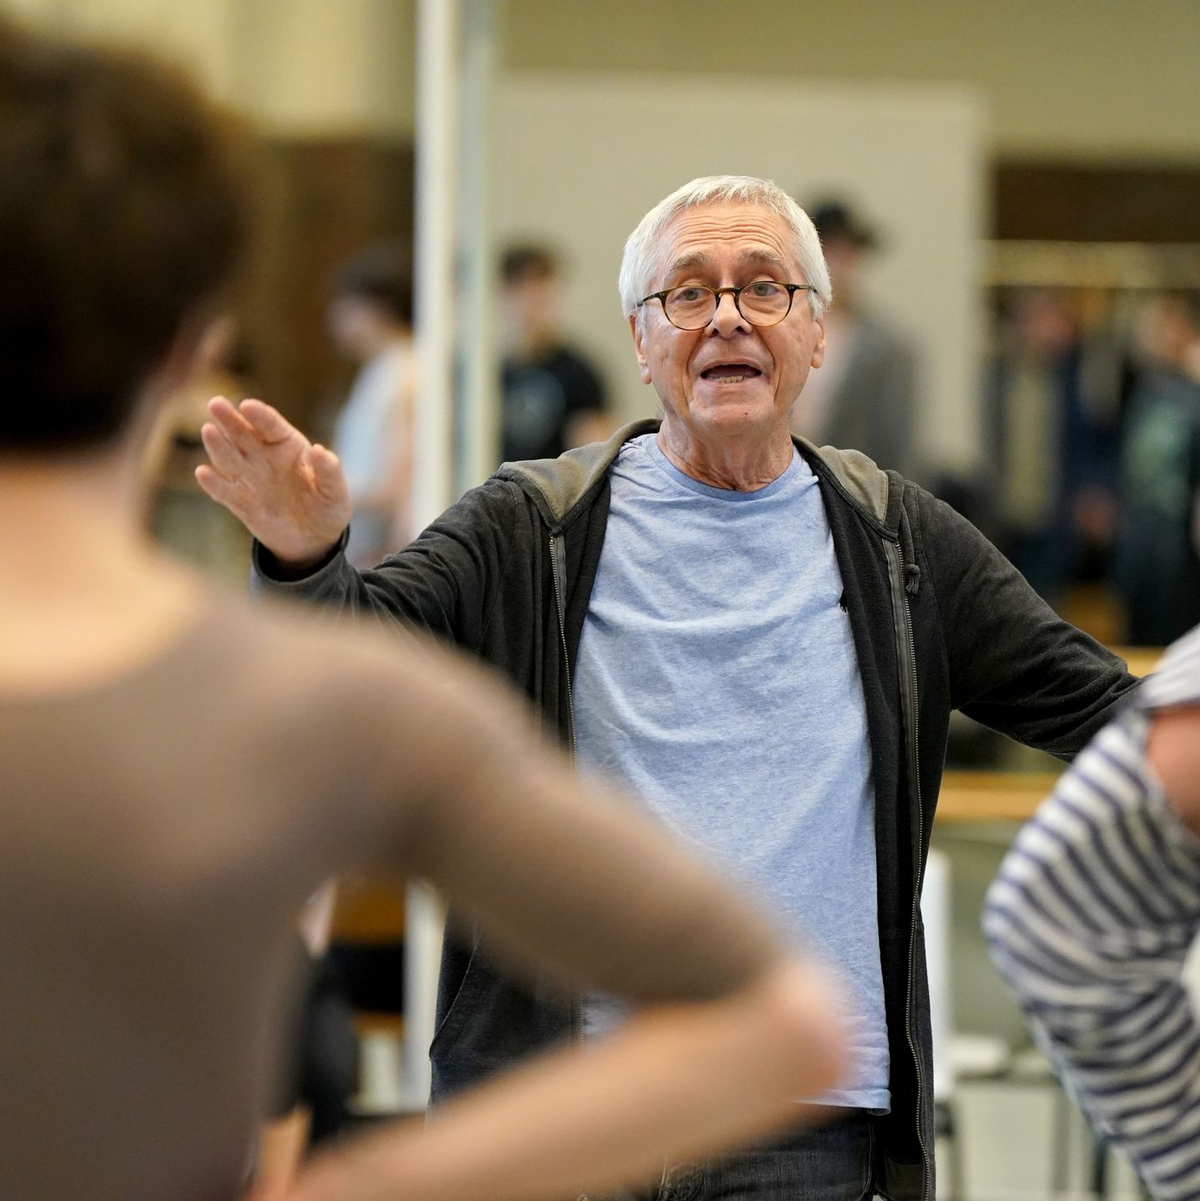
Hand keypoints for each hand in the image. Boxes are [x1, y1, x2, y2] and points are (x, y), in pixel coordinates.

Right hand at [196, 397, 351, 569]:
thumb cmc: (327, 507)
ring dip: (218, 444)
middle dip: (229, 419)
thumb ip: (329, 471)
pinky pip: (223, 490)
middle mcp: (264, 456)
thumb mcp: (335, 492)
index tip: (247, 405)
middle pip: (243, 433)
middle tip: (216, 404)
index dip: (259, 415)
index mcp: (288, 446)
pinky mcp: (239, 501)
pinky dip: (213, 483)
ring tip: (209, 431)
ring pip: (229, 456)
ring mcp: (249, 477)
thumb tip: (319, 450)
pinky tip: (203, 473)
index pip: (271, 426)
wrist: (313, 539)